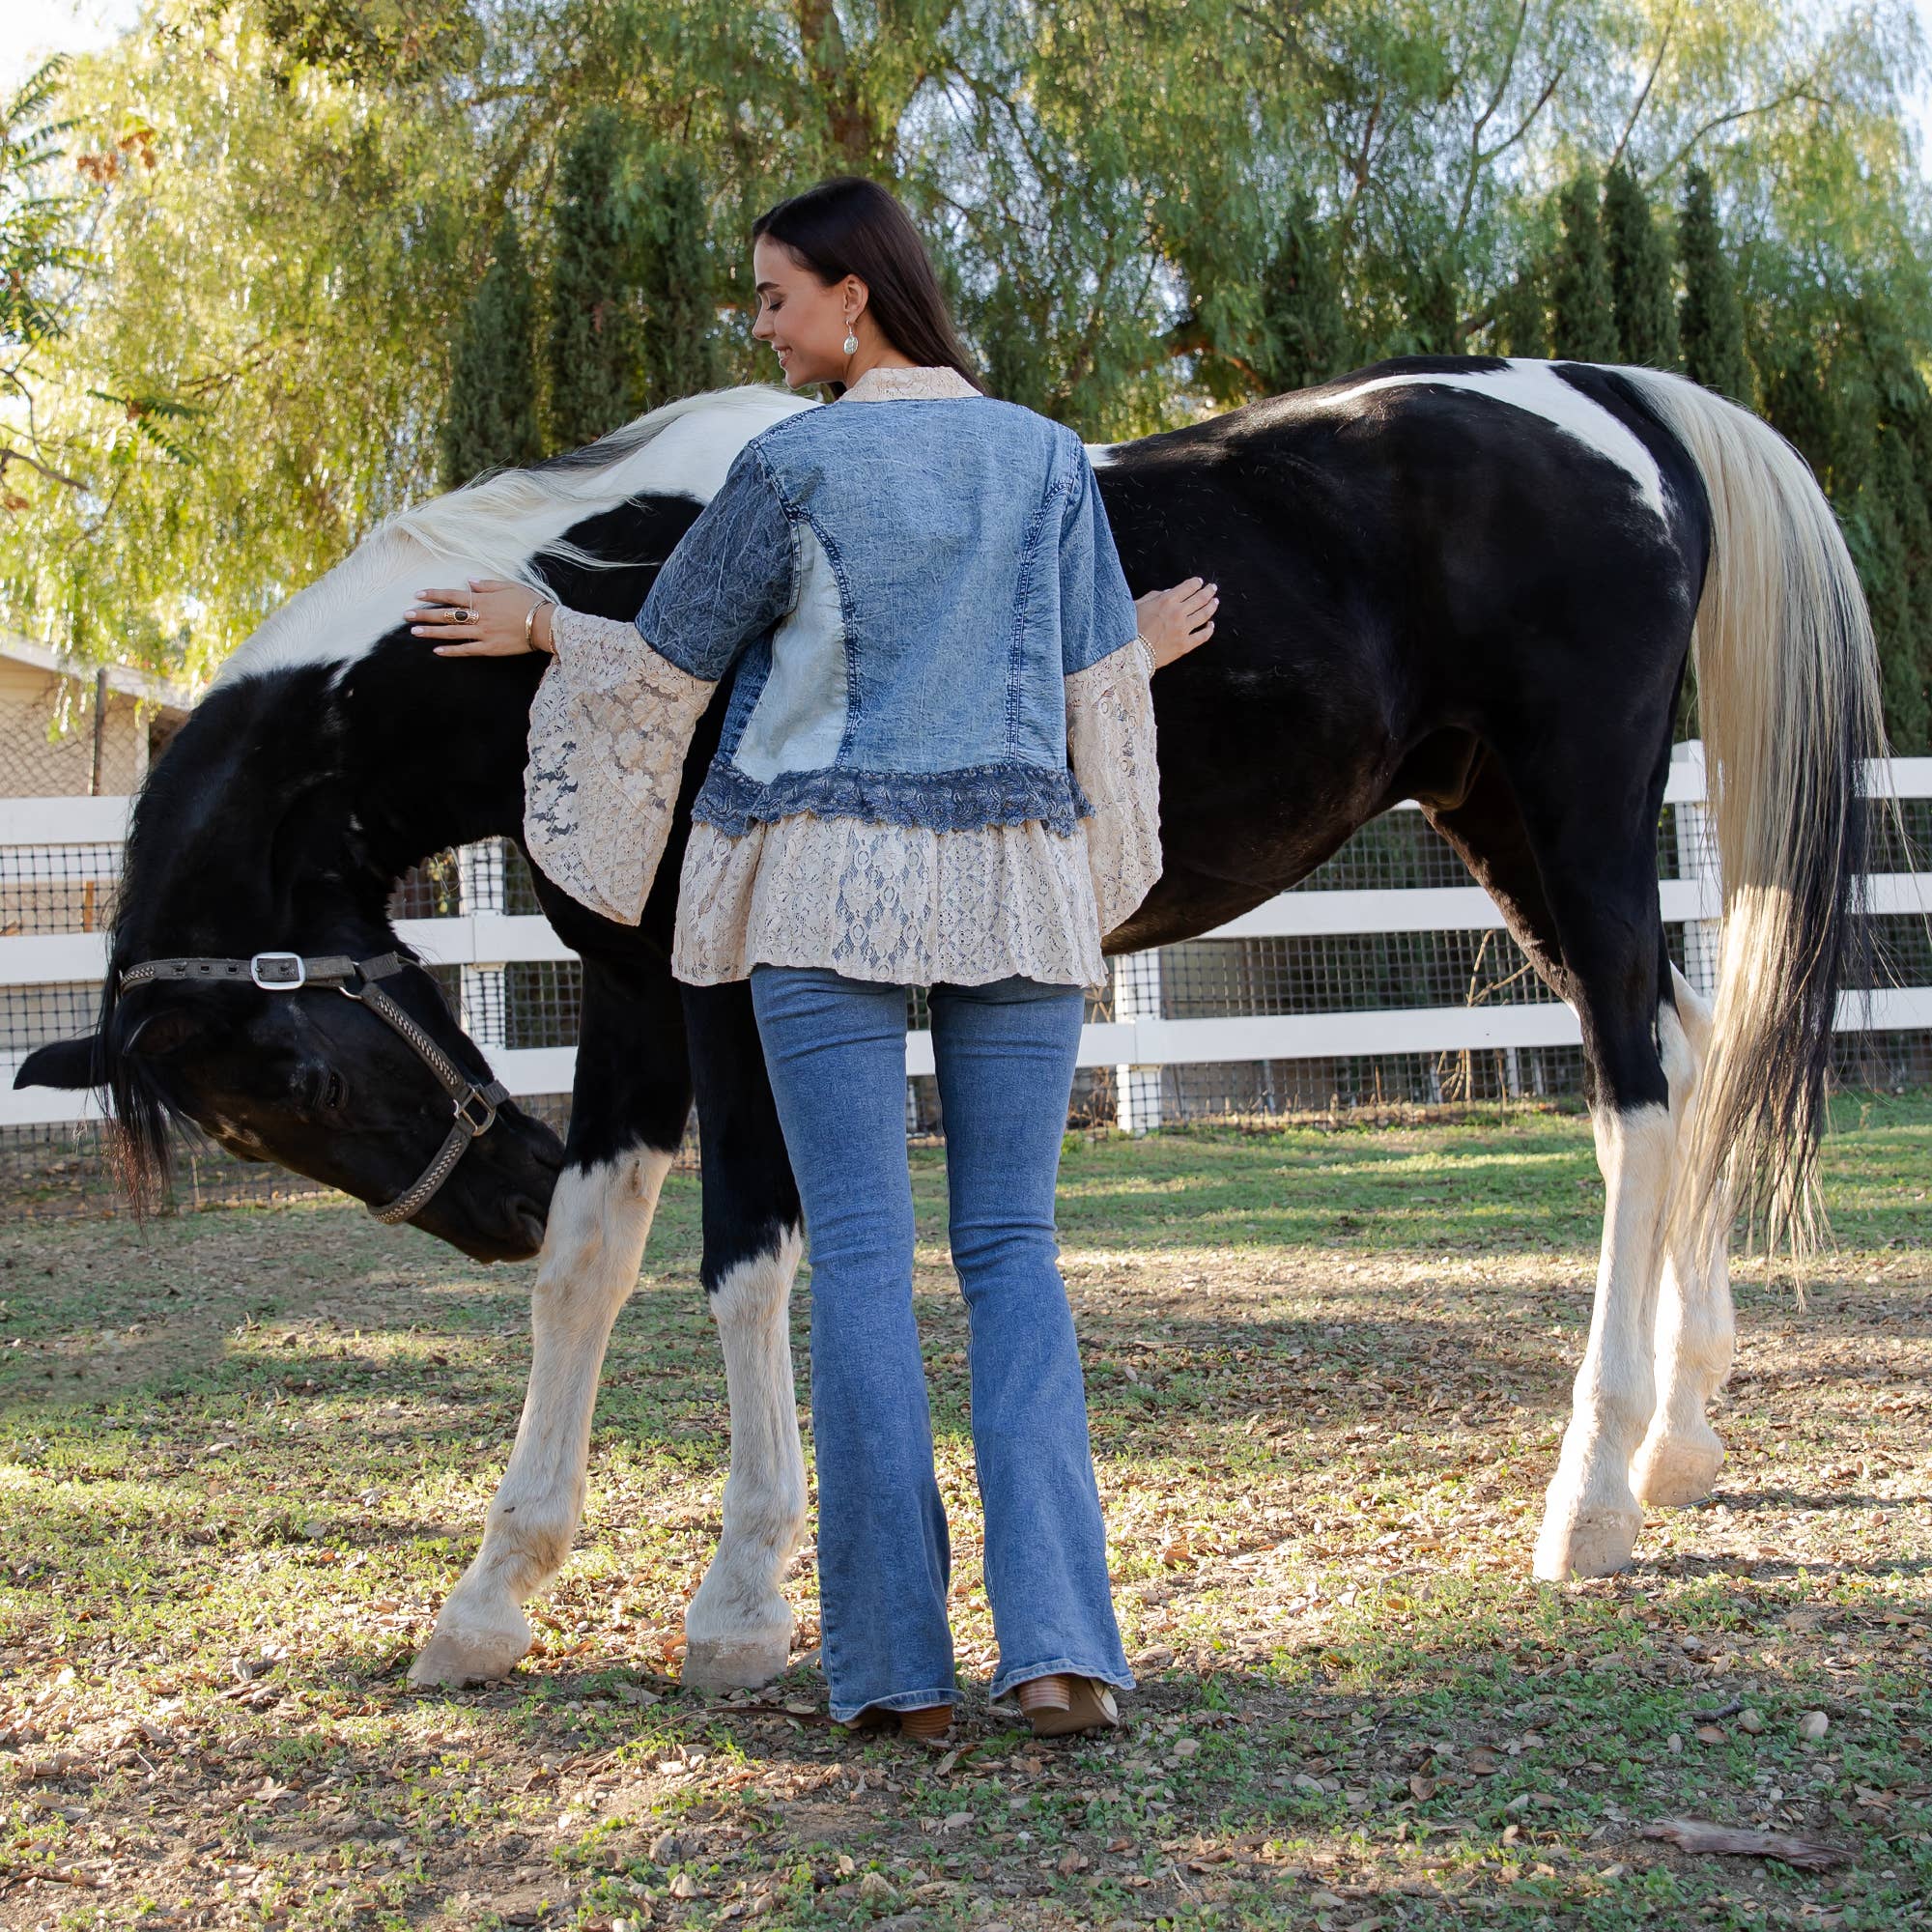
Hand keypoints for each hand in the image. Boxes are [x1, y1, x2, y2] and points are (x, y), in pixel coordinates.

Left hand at [407, 579, 554, 655]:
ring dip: (432, 632)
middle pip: (446, 614)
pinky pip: (467, 650)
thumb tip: (468, 581)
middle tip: (407, 615)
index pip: (451, 595)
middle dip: (425, 614)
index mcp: (482, 599)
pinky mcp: (490, 648)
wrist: (545, 624)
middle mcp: (478, 616)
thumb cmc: (530, 602)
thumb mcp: (509, 586)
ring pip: (452, 632)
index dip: (433, 595)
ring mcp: (483, 633)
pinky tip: (437, 651)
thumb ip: (487, 584)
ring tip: (414, 632)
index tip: (417, 595)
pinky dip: (452, 651)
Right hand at [1135, 576, 1216, 668]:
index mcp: (1166, 601)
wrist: (1130, 653)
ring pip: (1204, 614)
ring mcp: (1183, 629)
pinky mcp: (1185, 645)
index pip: (1188, 587)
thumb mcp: (1138, 605)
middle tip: (1212, 588)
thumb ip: (1154, 596)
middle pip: (1200, 598)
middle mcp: (1178, 613)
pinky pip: (1202, 636)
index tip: (1199, 582)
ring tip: (1215, 602)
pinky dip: (1209, 629)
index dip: (1196, 583)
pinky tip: (1211, 625)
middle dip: (1208, 591)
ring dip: (1212, 606)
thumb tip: (1169, 592)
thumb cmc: (1129, 628)